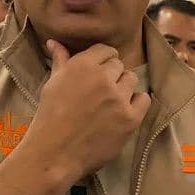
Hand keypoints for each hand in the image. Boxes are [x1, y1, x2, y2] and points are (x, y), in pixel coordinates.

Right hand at [19, 40, 150, 181]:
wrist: (54, 152)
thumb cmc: (49, 116)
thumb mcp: (52, 83)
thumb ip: (60, 60)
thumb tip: (53, 41)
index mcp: (83, 65)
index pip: (106, 50)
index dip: (102, 61)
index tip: (98, 72)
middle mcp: (103, 78)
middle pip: (118, 65)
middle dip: (111, 75)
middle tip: (100, 91)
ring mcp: (118, 98)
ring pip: (131, 79)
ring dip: (123, 88)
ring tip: (110, 101)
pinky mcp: (130, 118)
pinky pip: (144, 100)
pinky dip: (136, 103)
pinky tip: (124, 110)